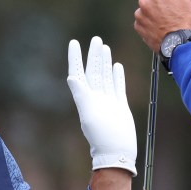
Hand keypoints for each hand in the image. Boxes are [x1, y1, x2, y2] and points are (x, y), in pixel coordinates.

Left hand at [67, 37, 136, 175]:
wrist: (117, 150)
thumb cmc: (101, 135)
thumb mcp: (88, 114)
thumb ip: (81, 94)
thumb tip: (71, 77)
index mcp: (85, 97)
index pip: (79, 72)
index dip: (75, 58)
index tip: (74, 43)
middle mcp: (95, 96)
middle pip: (94, 70)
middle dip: (93, 55)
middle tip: (95, 39)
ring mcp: (108, 100)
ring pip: (105, 75)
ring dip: (104, 61)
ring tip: (104, 47)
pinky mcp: (119, 104)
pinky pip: (117, 85)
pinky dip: (117, 75)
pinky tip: (116, 66)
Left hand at [134, 0, 190, 51]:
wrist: (181, 45)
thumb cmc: (186, 20)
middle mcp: (145, 1)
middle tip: (170, 7)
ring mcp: (140, 15)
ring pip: (145, 6)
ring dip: (152, 9)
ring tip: (166, 20)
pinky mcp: (139, 27)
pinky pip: (142, 19)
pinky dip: (149, 21)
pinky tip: (160, 27)